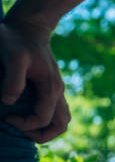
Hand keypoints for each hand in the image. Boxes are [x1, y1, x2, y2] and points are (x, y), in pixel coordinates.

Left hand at [0, 17, 70, 142]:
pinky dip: (45, 120)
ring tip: (23, 125)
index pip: (43, 119)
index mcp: (51, 88)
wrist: (29, 27)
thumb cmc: (16, 40)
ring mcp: (57, 90)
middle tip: (18, 128)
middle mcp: (58, 91)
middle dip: (40, 134)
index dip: (24, 124)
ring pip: (61, 120)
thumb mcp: (12, 57)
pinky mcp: (51, 88)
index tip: (6, 117)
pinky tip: (27, 113)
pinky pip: (56, 111)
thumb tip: (9, 102)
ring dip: (44, 128)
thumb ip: (13, 80)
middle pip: (60, 126)